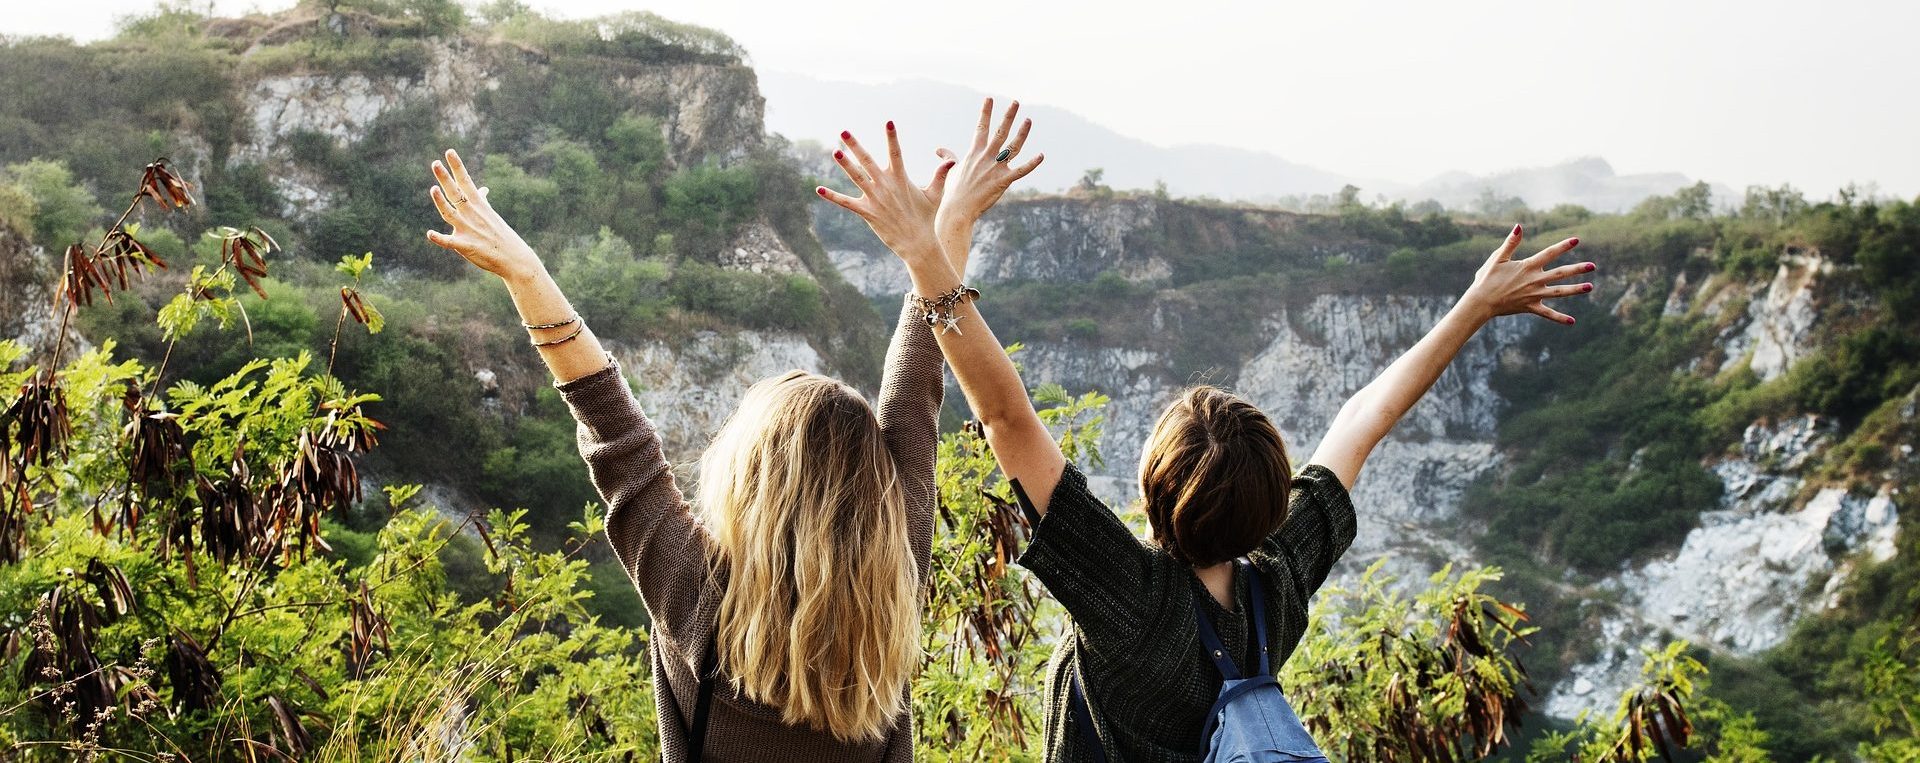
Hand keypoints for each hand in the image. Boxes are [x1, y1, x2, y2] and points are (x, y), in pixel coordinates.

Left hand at [425, 149, 542, 281]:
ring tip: (433, 189)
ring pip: (450, 213)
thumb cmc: (501, 235)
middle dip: (445, 178)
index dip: (456, 166)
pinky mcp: (466, 246)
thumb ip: (482, 201)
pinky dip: (440, 239)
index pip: (465, 181)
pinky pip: (450, 242)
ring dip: (441, 202)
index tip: (449, 152)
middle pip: (455, 193)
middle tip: (435, 163)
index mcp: (478, 206)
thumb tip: (483, 189)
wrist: (514, 258)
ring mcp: (468, 230)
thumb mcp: (491, 215)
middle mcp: (472, 215)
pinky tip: (430, 234)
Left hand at [817, 123, 953, 263]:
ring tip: (834, 151)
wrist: (918, 243)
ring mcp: (875, 198)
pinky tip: (819, 189)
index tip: (888, 122)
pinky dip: (832, 196)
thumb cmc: (926, 218)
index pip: (896, 152)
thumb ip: (940, 176)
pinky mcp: (867, 212)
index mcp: (900, 178)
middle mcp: (885, 185)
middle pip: (867, 160)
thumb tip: (950, 160)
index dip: (892, 137)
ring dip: (844, 164)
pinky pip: (846, 202)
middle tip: (843, 131)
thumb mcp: (935, 195)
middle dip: (855, 145)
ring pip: (856, 177)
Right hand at [935, 98, 1044, 229]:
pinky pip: (1021, 171)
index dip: (985, 112)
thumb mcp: (950, 170)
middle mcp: (986, 157)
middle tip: (1016, 102)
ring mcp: (996, 168)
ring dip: (1022, 133)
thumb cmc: (953, 191)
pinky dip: (1032, 163)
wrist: (958, 209)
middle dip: (1008, 116)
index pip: (980, 128)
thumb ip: (948, 157)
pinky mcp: (1003, 181)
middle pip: (1000, 132)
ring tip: (1028, 120)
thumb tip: (939, 150)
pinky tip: (1041, 155)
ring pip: (1013, 147)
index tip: (990, 99)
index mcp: (974, 153)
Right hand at [1461, 224, 1595, 324]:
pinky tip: (1572, 321)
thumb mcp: (1498, 258)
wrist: (1481, 301)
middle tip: (1593, 266)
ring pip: (1560, 292)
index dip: (1563, 246)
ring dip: (1576, 289)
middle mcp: (1535, 280)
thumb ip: (1511, 242)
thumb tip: (1519, 226)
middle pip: (1561, 273)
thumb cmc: (1487, 278)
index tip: (1576, 240)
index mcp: (1528, 267)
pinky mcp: (1530, 307)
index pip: (1550, 253)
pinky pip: (1548, 313)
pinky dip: (1559, 318)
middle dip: (1578, 269)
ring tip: (1590, 287)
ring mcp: (1534, 295)